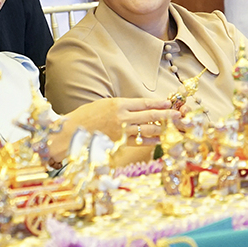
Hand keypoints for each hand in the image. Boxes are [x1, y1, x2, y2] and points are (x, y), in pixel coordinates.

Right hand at [64, 97, 178, 142]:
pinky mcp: (119, 143)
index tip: (169, 103)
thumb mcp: (103, 105)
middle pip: (149, 116)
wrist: (69, 134)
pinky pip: (139, 141)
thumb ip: (121, 106)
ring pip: (147, 129)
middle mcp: (121, 117)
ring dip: (162, 128)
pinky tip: (161, 139)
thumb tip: (138, 109)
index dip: (158, 103)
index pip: (143, 103)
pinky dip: (151, 140)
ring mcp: (121, 132)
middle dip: (166, 115)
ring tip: (174, 126)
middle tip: (178, 114)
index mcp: (117, 104)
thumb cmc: (84, 118)